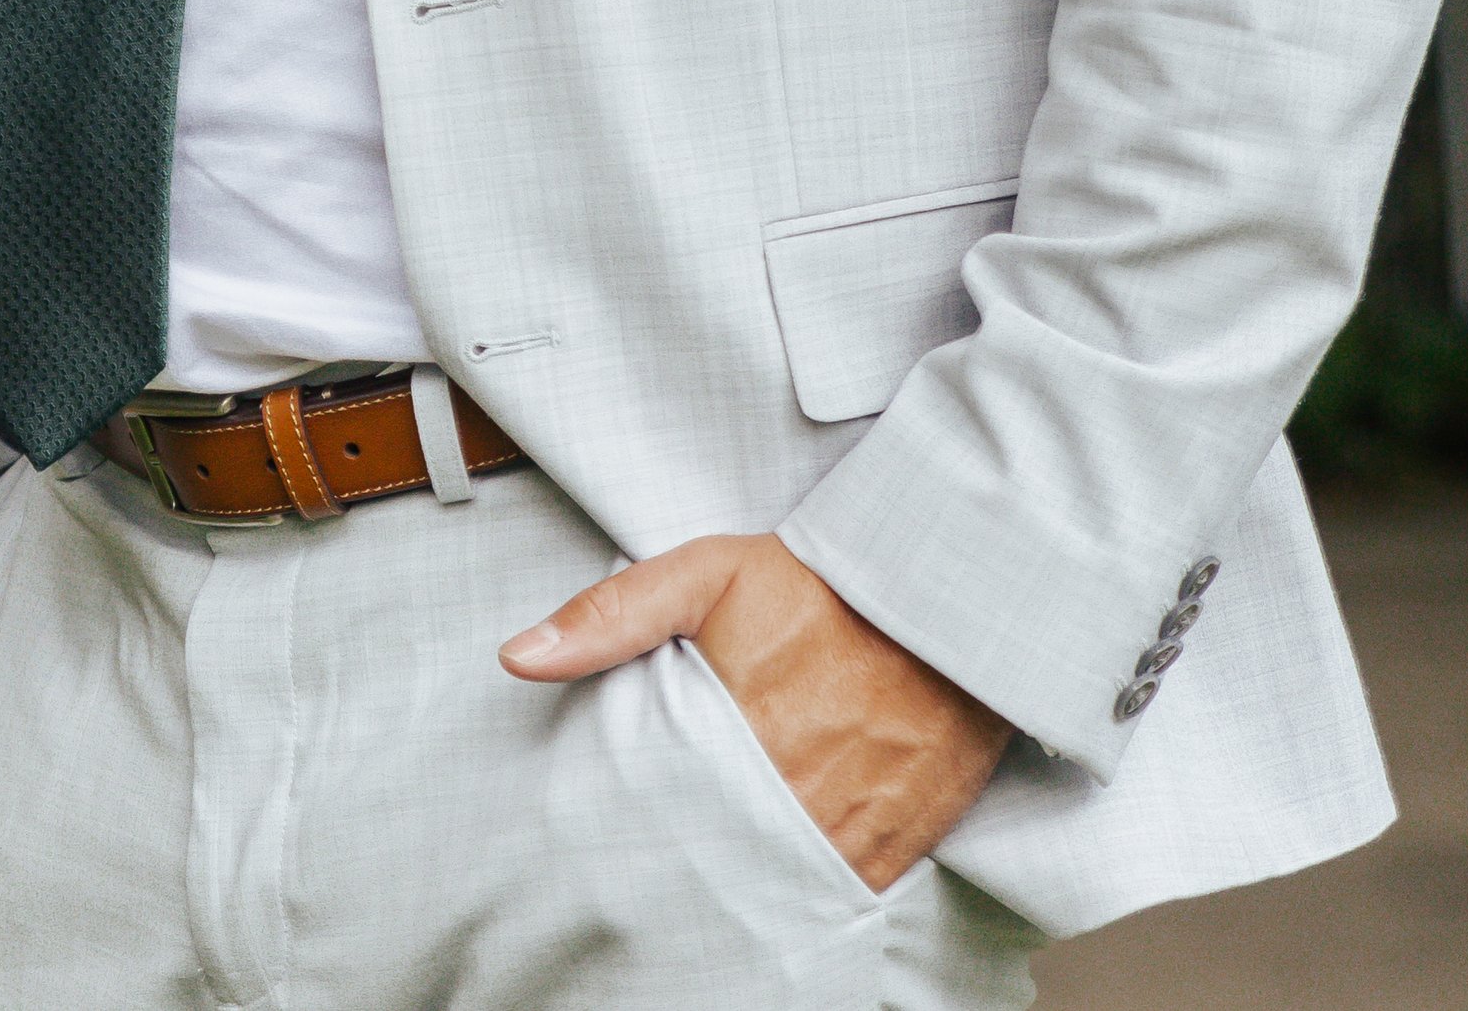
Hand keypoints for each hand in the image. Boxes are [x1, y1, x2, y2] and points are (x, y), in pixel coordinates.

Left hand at [501, 531, 1008, 891]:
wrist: (949, 600)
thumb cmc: (825, 585)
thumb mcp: (711, 574)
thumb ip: (614, 613)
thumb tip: (518, 655)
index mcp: (738, 734)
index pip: (657, 818)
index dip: (630, 833)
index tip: (610, 836)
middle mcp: (793, 795)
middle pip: (710, 864)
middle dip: (682, 864)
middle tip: (661, 857)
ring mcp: (848, 832)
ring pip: (772, 889)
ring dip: (744, 878)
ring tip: (719, 860)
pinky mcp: (896, 848)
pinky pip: (836, 893)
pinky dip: (807, 884)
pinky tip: (784, 863)